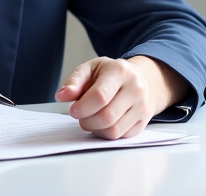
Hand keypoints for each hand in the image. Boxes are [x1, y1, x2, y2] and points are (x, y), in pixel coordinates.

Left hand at [55, 56, 183, 139]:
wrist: (141, 79)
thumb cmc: (111, 74)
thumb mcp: (91, 69)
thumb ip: (75, 81)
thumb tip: (62, 95)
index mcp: (120, 71)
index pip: (100, 96)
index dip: (82, 107)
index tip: (74, 109)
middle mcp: (135, 88)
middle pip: (106, 117)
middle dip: (87, 121)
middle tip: (82, 115)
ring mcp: (142, 106)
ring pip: (114, 130)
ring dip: (96, 129)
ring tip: (93, 118)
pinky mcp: (144, 122)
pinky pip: (120, 137)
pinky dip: (107, 134)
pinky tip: (105, 123)